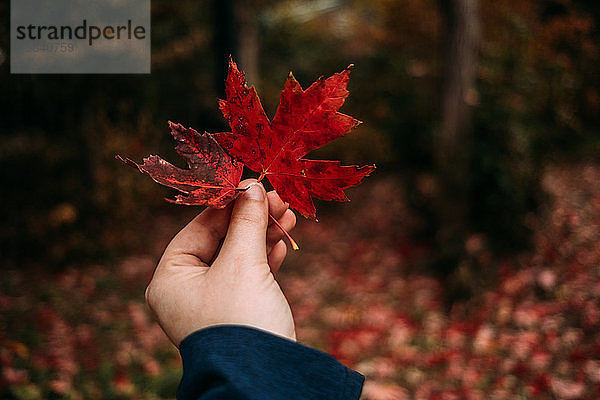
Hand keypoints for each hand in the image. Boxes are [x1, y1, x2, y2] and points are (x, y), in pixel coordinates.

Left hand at [145, 179, 296, 345]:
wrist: (264, 379)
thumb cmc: (241, 319)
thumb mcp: (242, 263)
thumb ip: (246, 221)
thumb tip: (252, 187)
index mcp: (170, 279)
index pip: (199, 228)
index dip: (228, 202)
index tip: (253, 183)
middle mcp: (185, 290)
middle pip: (220, 240)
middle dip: (250, 218)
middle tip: (277, 197)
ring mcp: (210, 303)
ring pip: (237, 256)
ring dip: (262, 234)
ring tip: (287, 213)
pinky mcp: (235, 311)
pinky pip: (247, 276)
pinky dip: (265, 257)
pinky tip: (281, 240)